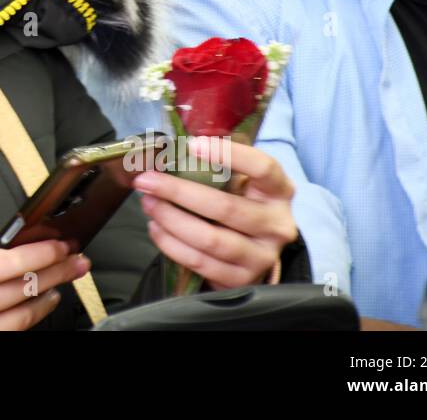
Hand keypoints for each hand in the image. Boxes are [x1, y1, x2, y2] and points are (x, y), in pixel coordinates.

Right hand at [0, 207, 90, 329]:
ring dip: (49, 294)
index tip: (59, 244)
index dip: (39, 252)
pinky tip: (41, 305)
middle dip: (56, 270)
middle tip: (76, 259)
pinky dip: (31, 318)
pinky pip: (10, 334)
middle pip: (21, 287)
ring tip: (66, 280)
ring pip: (22, 314)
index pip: (5, 262)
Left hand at [133, 137, 296, 289]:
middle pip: (225, 207)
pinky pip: (201, 262)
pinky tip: (157, 228)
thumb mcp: (241, 183)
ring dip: (171, 219)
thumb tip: (169, 152)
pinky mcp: (242, 279)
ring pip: (210, 239)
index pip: (262, 167)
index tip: (192, 146)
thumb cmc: (241, 204)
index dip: (228, 154)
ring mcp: (262, 256)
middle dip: (178, 192)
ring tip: (148, 204)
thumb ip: (216, 167)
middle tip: (147, 181)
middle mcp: (276, 224)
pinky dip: (172, 244)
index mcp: (279, 191)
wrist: (255, 250)